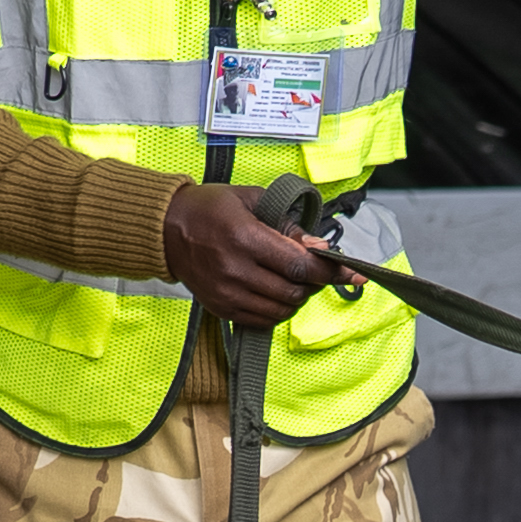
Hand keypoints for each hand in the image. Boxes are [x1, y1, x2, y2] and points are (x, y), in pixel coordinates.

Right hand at [163, 182, 330, 326]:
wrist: (166, 230)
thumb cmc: (211, 209)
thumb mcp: (252, 201)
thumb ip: (287, 224)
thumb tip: (318, 247)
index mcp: (244, 238)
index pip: (300, 265)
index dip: (332, 271)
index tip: (354, 272)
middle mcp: (235, 270)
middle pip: (294, 291)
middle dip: (315, 283)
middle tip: (316, 269)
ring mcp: (226, 293)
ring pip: (282, 309)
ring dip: (298, 297)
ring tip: (294, 279)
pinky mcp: (221, 308)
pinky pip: (263, 320)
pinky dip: (279, 309)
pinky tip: (276, 291)